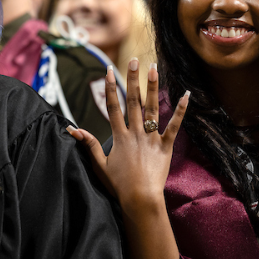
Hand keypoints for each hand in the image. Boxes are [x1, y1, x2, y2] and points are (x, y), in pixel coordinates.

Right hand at [67, 58, 188, 214]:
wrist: (140, 199)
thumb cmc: (118, 185)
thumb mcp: (99, 165)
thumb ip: (89, 144)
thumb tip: (72, 129)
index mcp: (119, 137)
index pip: (113, 107)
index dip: (110, 88)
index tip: (109, 70)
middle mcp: (135, 133)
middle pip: (133, 101)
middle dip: (132, 79)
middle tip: (133, 60)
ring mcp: (151, 138)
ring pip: (152, 108)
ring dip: (153, 87)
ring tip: (153, 68)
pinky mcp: (166, 146)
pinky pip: (174, 126)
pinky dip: (180, 111)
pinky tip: (185, 95)